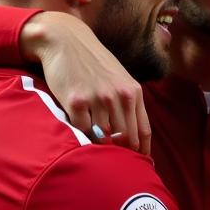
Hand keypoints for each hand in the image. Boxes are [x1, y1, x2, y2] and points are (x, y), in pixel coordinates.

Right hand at [20, 12, 151, 154]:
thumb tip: (134, 138)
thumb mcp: (119, 79)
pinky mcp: (75, 102)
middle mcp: (118, 97)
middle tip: (115, 168)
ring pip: (104, 138)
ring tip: (96, 157)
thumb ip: (128, 104)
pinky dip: (82, 138)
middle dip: (122, 156)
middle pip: (126, 139)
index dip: (142, 153)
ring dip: (100, 150)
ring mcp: (97, 99)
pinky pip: (82, 131)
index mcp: (132, 92)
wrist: (66, 41)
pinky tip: (79, 138)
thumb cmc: (94, 63)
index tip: (139, 166)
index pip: (143, 132)